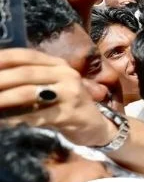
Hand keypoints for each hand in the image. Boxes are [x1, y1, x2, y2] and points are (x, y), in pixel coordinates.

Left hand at [0, 49, 116, 146]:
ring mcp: (70, 93)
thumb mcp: (53, 86)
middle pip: (25, 73)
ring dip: (5, 99)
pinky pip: (38, 115)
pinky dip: (18, 119)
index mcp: (58, 64)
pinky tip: (5, 122)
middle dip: (0, 80)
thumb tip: (0, 77)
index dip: (3, 58)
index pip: (25, 55)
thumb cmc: (67, 105)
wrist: (96, 126)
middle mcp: (66, 74)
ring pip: (30, 92)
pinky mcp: (70, 114)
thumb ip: (31, 79)